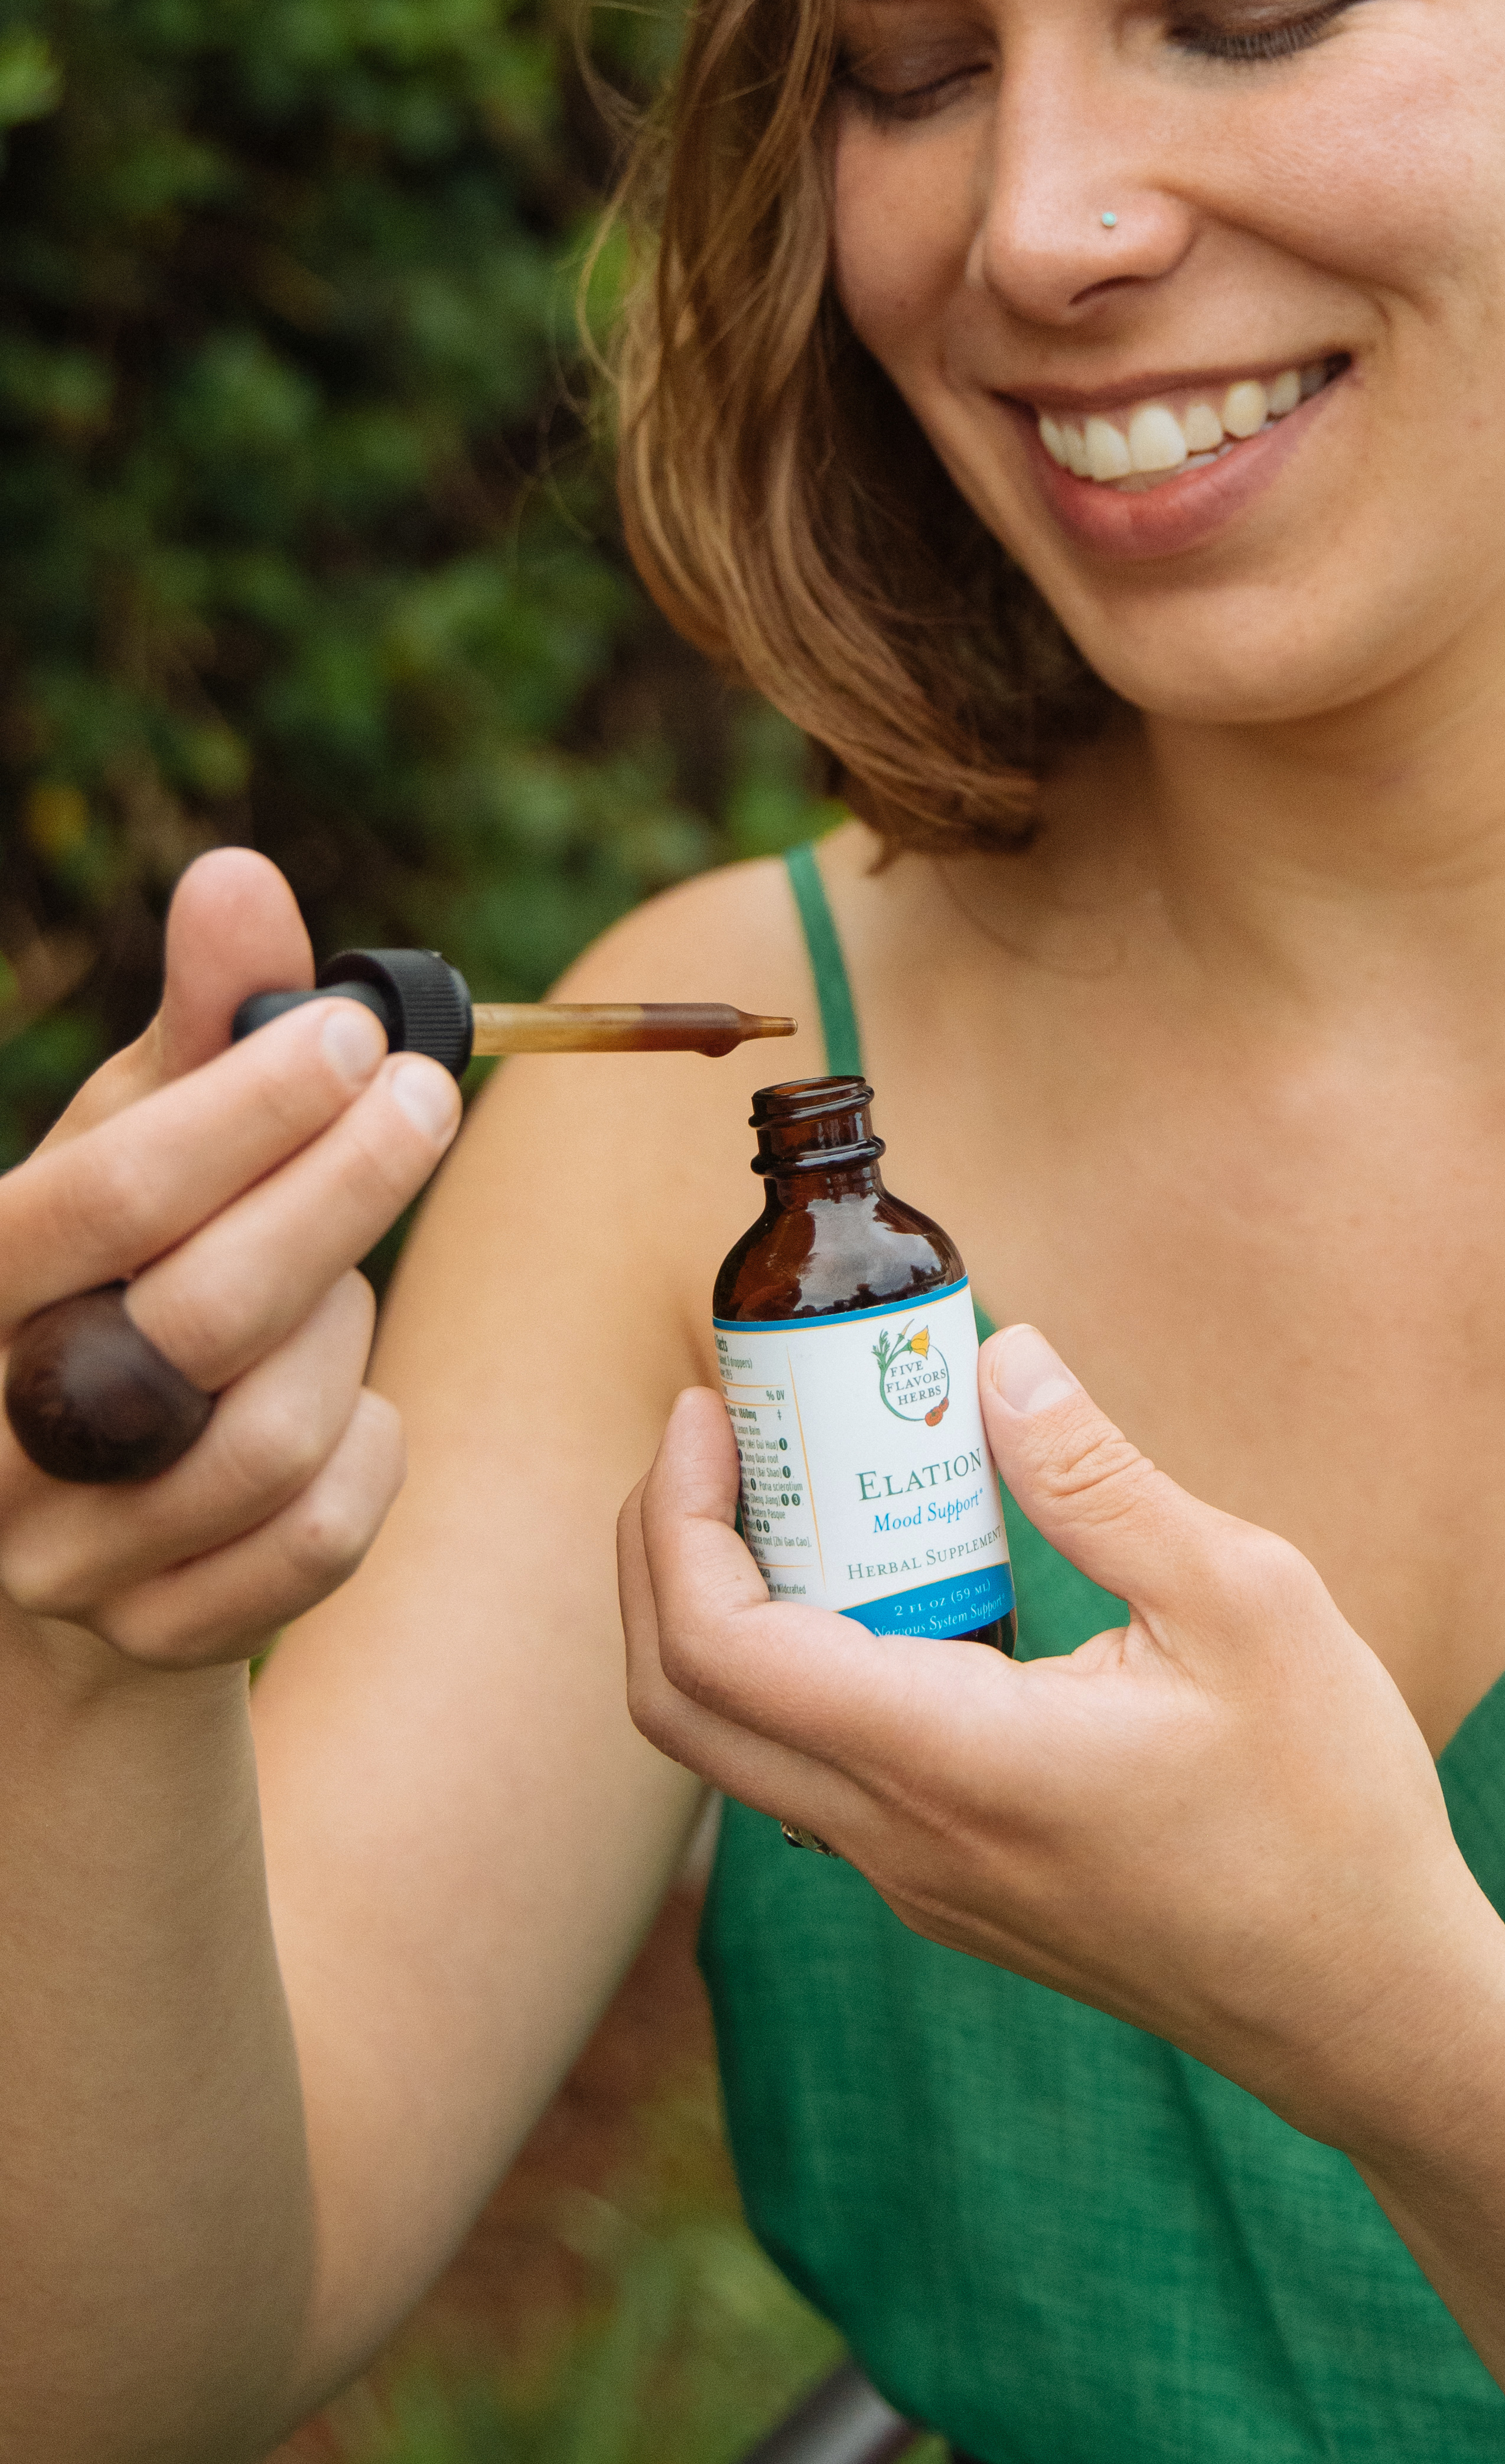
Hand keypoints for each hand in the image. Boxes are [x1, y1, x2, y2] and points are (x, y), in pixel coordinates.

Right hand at [0, 850, 460, 1672]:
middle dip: (341, 1192)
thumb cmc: (115, 1270)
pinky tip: (344, 1404)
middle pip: (205, 1315)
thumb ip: (198, 1023)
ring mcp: (68, 1556)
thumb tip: (239, 880)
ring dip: (342, 1333)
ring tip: (336, 1286)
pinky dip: (366, 1449)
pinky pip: (321, 1532)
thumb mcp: (134, 1136)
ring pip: (277, 1432)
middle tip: (424, 1098)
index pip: (99, 1198)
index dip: (242, 1112)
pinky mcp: (160, 1635)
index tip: (354, 1033)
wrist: (77, 1505)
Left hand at [620, 1326, 1504, 2146]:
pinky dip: (800, 1665)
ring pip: (742, 1747)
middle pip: (684, 1705)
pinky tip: (895, 1584)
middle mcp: (902, 1840)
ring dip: (730, 1609)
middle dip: (663, 1552)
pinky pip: (818, 1775)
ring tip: (807, 1488)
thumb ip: (1099, 1480)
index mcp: (954, 1763)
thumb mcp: (1245, 1600)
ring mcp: (920, 1880)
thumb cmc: (1327, 1808)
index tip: (708, 1412)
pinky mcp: (953, 1892)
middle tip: (726, 1434)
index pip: (717, 1650)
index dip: (676, 1518)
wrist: (1367, 2006)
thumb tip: (1001, 1360)